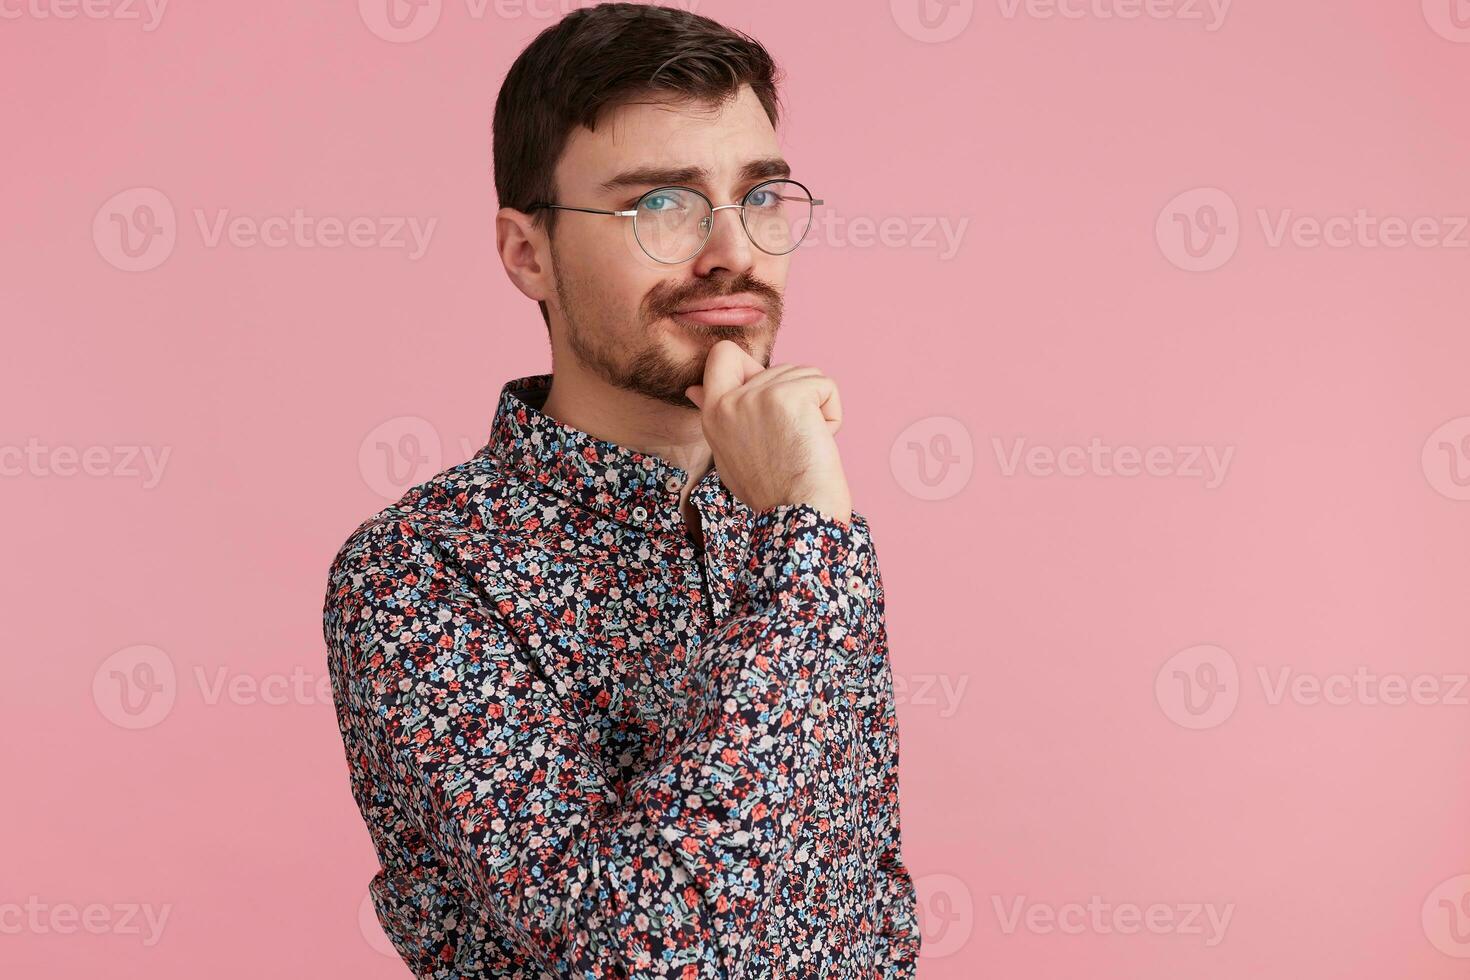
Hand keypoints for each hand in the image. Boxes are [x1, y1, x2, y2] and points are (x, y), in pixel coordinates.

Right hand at [685, 340, 851, 524]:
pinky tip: (819, 441)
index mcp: (712, 414)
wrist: (798, 516)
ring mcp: (758, 395)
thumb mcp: (729, 453)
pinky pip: (825, 386)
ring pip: (805, 375)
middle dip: (796, 400)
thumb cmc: (773, 491)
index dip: (751, 368)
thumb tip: (694, 389)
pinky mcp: (790, 397)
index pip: (722, 355)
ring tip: (803, 445)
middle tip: (790, 443)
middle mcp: (729, 400)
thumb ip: (718, 417)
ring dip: (816, 409)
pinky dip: (832, 414)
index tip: (766, 403)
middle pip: (777, 367)